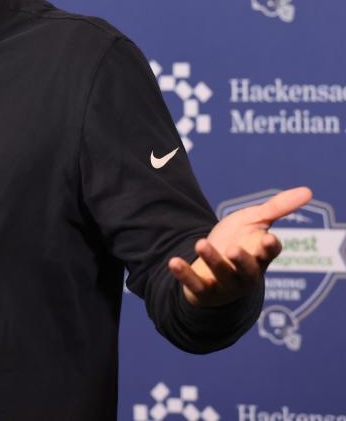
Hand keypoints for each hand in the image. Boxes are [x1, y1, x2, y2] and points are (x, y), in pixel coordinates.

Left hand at [168, 186, 311, 306]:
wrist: (213, 272)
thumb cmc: (238, 243)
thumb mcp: (255, 223)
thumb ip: (277, 208)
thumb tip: (308, 191)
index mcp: (260, 256)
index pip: (269, 254)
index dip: (269, 248)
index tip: (269, 239)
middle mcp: (246, 273)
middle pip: (247, 269)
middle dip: (242, 260)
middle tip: (234, 249)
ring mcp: (225, 284)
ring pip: (221, 274)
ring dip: (212, 260)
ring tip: (201, 242)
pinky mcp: (203, 290)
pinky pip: (194, 284)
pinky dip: (184, 274)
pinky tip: (173, 261)